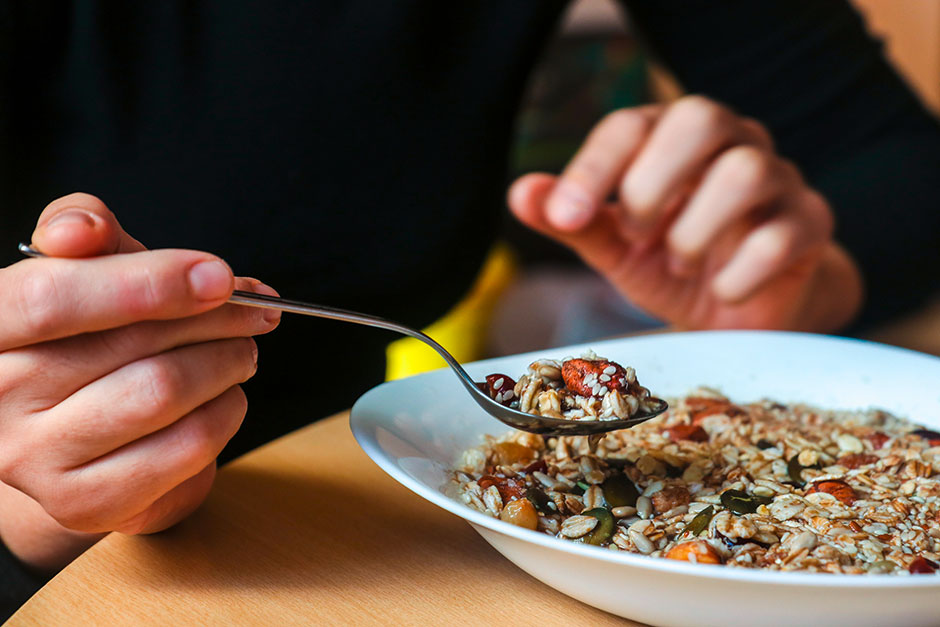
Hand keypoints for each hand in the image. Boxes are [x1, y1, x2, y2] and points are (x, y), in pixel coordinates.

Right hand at [0, 193, 280, 569]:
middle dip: (216, 318)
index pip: (53, 296)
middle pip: (131, 344)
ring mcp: (34, 457)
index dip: (145, 281)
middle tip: (254, 310)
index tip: (217, 276)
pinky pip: (185, 446)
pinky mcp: (84, 503)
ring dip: (227, 362)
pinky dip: (226, 412)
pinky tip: (225, 398)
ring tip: (241, 351)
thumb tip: (81, 229)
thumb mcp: (85, 269)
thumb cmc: (89, 334)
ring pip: (164, 392)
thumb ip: (86, 232)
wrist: (80, 429)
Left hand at [509, 96, 861, 330]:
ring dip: (694, 230)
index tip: (565, 215)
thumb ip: (574, 220)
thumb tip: (521, 194)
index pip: (631, 125)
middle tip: (635, 234)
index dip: (593, 168)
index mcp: (672, 139)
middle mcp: (730, 145)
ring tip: (676, 265)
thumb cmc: (673, 265)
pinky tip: (719, 291)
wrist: (740, 314)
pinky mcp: (810, 226)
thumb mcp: (615, 246)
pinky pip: (785, 234)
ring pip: (746, 171)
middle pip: (700, 118)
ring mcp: (778, 182)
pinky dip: (739, 271)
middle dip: (651, 182)